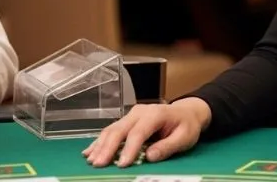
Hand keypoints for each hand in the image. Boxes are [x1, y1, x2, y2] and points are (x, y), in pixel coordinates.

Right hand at [83, 98, 210, 166]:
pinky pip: (111, 130)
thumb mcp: (185, 137)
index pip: (140, 132)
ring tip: (92, 161)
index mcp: (156, 114)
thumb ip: (168, 146)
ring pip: (112, 129)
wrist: (187, 113)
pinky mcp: (127, 120)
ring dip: (100, 145)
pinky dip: (100, 141)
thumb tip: (150, 156)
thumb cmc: (186, 125)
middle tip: (99, 164)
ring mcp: (132, 115)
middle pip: (121, 129)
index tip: (122, 164)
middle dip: (108, 147)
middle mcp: (141, 112)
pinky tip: (89, 151)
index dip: (130, 148)